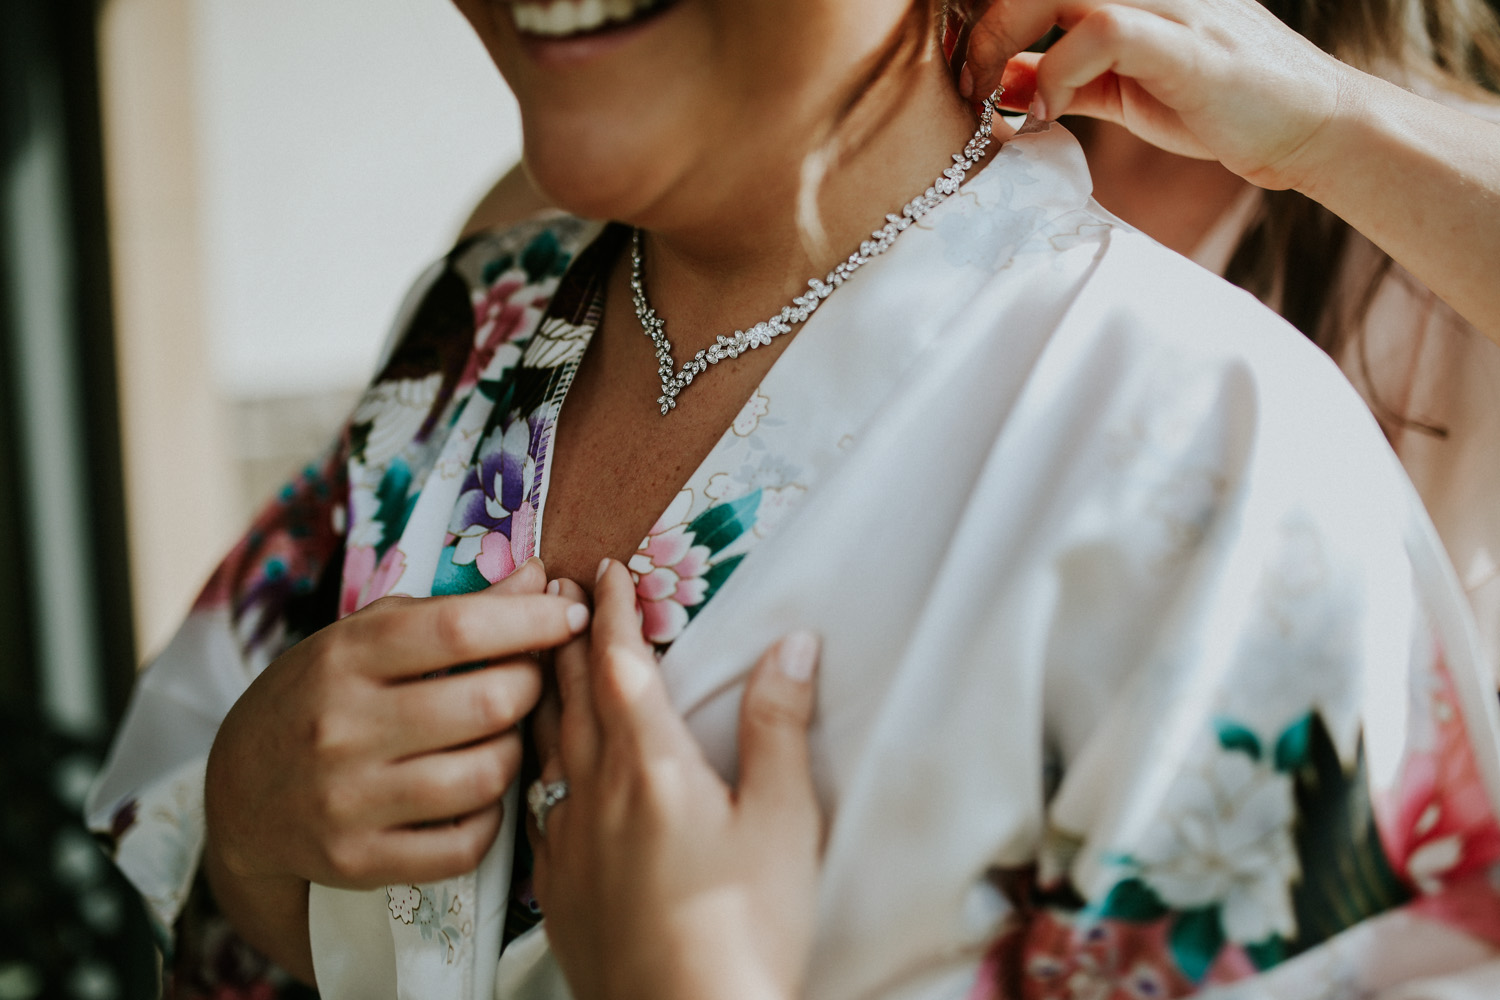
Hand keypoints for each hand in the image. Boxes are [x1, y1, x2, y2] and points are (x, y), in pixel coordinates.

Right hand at [205, 558, 589, 889]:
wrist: (236, 794)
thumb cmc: (320, 696)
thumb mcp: (367, 638)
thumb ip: (453, 610)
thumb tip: (538, 575)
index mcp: (345, 656)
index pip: (460, 629)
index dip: (533, 618)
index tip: (573, 612)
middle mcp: (342, 726)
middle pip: (488, 702)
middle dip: (533, 685)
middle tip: (532, 680)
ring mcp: (348, 800)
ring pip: (487, 775)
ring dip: (517, 751)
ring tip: (503, 736)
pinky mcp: (358, 861)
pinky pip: (465, 844)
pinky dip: (491, 817)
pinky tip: (479, 792)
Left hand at [530, 561, 822, 999]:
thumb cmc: (743, 926)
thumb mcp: (782, 821)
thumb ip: (778, 727)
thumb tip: (791, 644)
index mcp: (651, 765)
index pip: (620, 665)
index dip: (612, 611)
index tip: (605, 569)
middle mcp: (596, 792)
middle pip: (570, 693)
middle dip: (564, 635)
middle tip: (554, 590)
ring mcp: (568, 842)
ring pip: (545, 743)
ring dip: (542, 689)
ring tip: (538, 658)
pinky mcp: (559, 887)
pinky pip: (536, 800)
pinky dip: (537, 760)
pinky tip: (542, 768)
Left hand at [956, 0, 1349, 189]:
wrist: (1301, 125)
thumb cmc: (1211, 104)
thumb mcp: (1116, 87)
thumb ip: (1060, 75)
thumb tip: (997, 79)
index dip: (984, 13)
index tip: (957, 60)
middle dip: (979, 24)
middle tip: (963, 81)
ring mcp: (1166, 0)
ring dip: (1000, 39)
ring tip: (988, 96)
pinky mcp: (1182, 39)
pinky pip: (1097, 29)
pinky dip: (1053, 72)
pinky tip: (1044, 113)